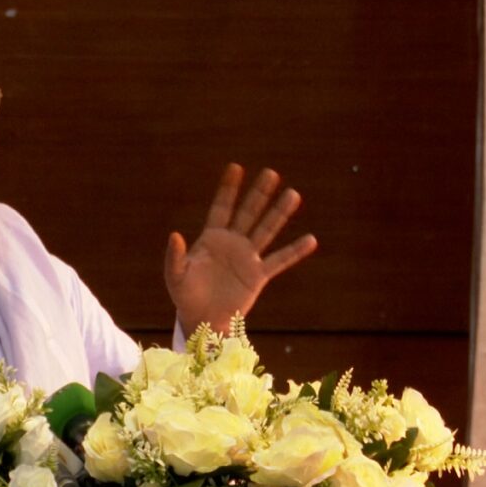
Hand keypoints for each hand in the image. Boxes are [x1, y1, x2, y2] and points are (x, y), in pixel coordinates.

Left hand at [164, 163, 317, 334]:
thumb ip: (174, 256)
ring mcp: (247, 258)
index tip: (236, 167)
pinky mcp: (258, 276)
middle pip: (248, 213)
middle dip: (259, 193)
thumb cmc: (185, 295)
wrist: (202, 319)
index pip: (221, 207)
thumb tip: (175, 235)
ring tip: (293, 194)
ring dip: (279, 213)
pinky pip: (280, 260)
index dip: (228, 189)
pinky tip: (311, 239)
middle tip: (271, 173)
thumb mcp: (176, 275)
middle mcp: (232, 243)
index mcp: (211, 238)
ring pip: (266, 230)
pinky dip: (295, 251)